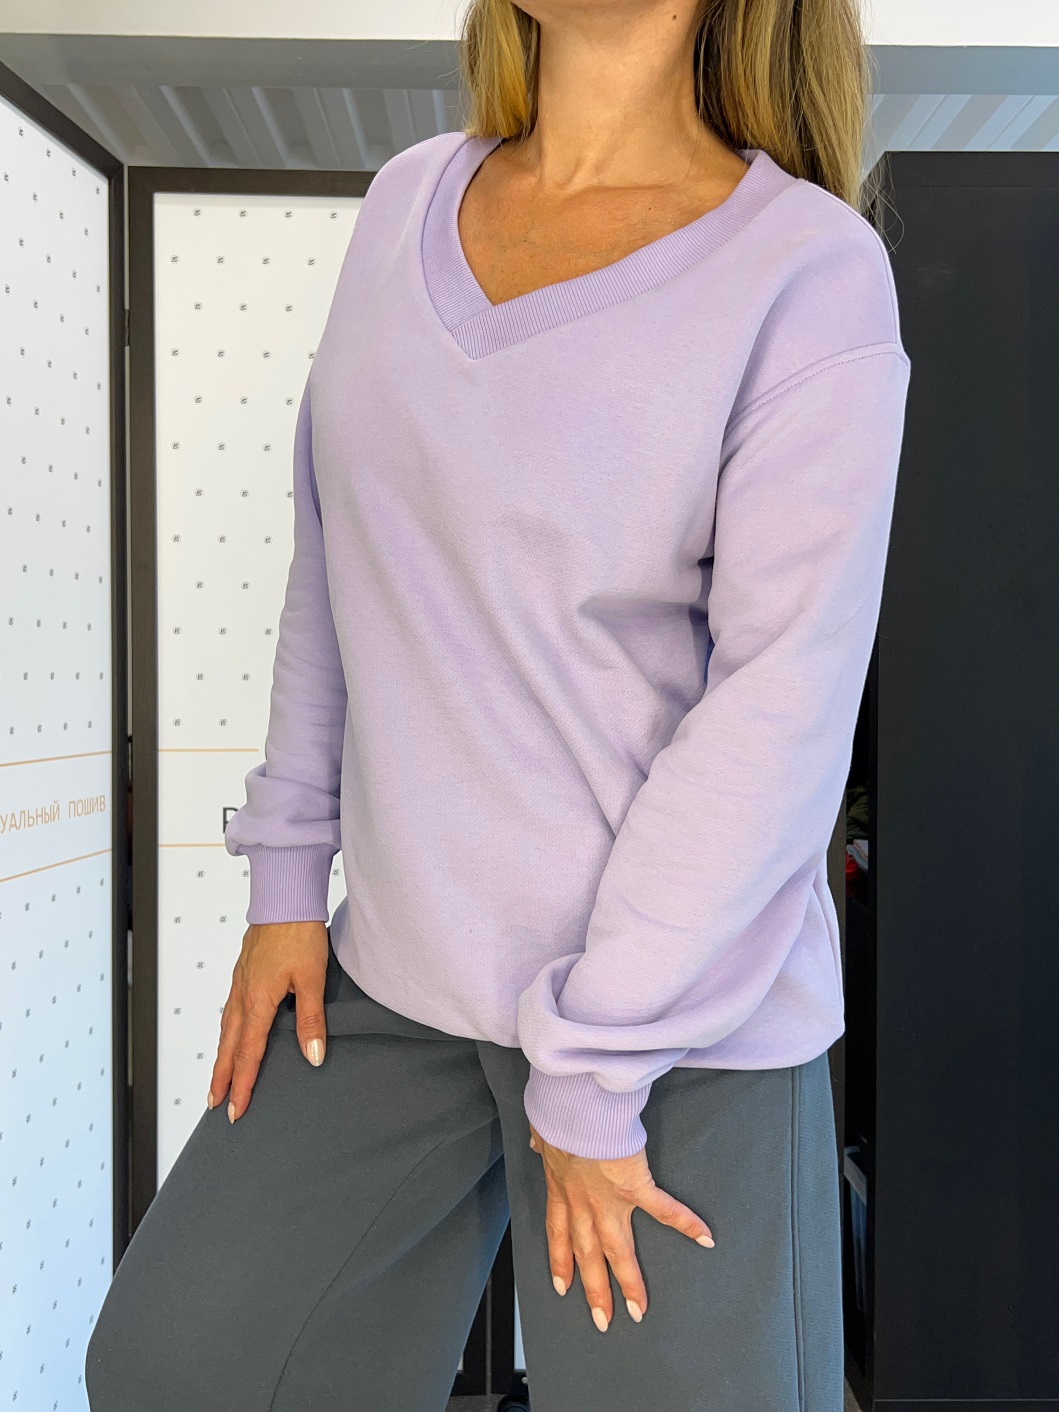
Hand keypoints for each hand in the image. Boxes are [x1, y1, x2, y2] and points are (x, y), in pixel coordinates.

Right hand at [207, 920, 328, 1122]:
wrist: (284, 897)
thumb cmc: (299, 932)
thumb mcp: (312, 979)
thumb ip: (311, 1020)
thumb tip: (312, 1056)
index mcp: (258, 1001)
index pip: (249, 1053)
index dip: (243, 1084)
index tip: (236, 1108)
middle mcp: (243, 994)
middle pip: (229, 1046)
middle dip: (222, 1077)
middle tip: (215, 1103)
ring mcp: (240, 981)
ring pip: (226, 1028)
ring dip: (222, 1055)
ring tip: (219, 1077)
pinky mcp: (243, 970)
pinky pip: (230, 1009)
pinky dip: (227, 1030)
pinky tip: (232, 1031)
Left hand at [528, 1122, 713, 1329]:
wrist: (576, 1108)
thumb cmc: (559, 1114)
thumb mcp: (543, 1131)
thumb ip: (543, 1141)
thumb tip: (537, 1140)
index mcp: (561, 1189)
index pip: (558, 1234)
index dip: (560, 1262)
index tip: (562, 1287)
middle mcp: (584, 1204)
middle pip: (588, 1255)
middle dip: (594, 1290)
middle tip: (602, 1320)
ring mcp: (610, 1200)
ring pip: (619, 1250)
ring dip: (628, 1282)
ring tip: (639, 1309)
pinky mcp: (635, 1186)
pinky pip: (664, 1210)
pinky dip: (685, 1223)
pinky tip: (704, 1238)